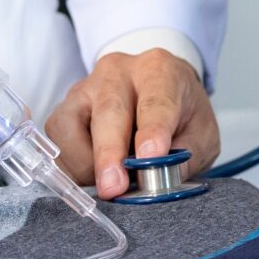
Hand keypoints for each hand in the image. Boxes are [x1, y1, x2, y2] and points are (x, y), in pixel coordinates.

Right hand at [46, 48, 221, 200]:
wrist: (158, 89)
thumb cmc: (180, 112)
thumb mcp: (201, 133)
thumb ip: (187, 156)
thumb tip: (160, 180)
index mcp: (159, 71)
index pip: (156, 101)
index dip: (153, 130)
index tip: (151, 156)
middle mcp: (117, 72)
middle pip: (109, 111)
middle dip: (109, 153)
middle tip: (113, 187)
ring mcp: (85, 87)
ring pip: (71, 124)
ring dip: (85, 163)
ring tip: (108, 184)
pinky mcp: (65, 107)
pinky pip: (56, 138)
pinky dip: (69, 164)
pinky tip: (90, 175)